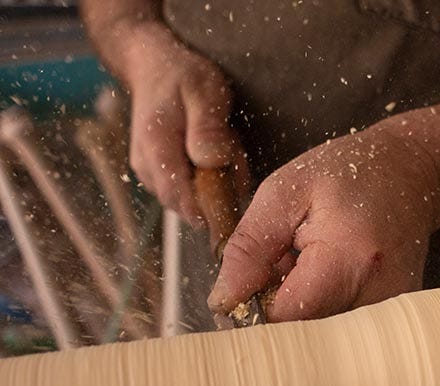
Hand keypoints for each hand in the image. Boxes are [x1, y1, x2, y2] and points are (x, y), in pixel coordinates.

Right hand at [123, 23, 242, 223]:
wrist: (154, 67)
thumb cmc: (182, 76)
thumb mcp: (205, 92)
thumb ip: (209, 128)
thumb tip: (212, 162)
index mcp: (156, 147)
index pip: (180, 198)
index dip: (211, 208)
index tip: (236, 195)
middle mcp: (146, 166)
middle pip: (188, 205)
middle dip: (218, 192)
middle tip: (233, 154)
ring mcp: (150, 173)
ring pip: (190, 200)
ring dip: (214, 185)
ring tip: (223, 145)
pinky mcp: (156, 175)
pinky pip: (187, 191)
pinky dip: (206, 179)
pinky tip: (213, 153)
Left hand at [207, 126, 439, 321]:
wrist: (412, 173)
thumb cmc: (351, 173)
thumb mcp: (284, 193)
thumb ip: (249, 248)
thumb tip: (225, 300)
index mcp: (349, 257)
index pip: (286, 318)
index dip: (255, 310)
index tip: (248, 287)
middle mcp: (379, 292)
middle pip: (307, 334)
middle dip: (281, 310)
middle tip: (284, 266)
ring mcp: (393, 309)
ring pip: (325, 337)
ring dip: (304, 310)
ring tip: (310, 267)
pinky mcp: (395, 315)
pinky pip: (345, 330)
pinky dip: (326, 309)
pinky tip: (330, 277)